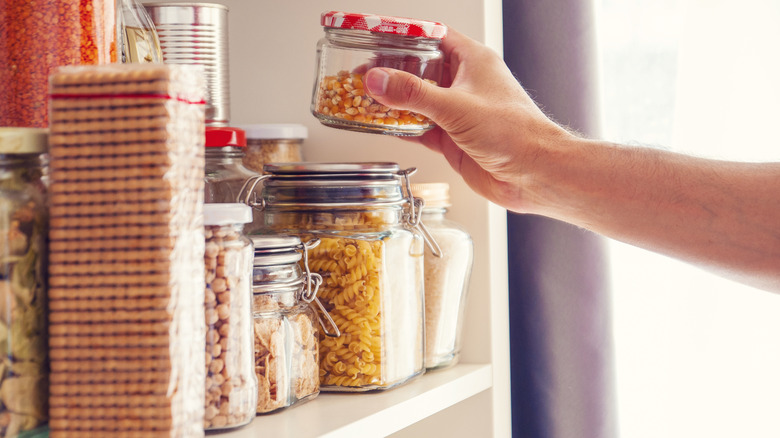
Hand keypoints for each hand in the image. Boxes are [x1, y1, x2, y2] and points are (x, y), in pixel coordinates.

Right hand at [363, 28, 574, 212]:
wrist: (534, 174)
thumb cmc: (514, 132)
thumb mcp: (456, 107)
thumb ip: (413, 94)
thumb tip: (378, 80)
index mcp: (472, 61)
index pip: (432, 36)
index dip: (404, 35)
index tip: (376, 37)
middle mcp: (464, 83)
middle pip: (420, 68)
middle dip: (391, 70)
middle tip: (363, 71)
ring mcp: (458, 111)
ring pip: (417, 100)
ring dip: (393, 100)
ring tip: (364, 96)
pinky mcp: (453, 138)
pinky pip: (420, 127)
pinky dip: (401, 126)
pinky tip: (383, 125)